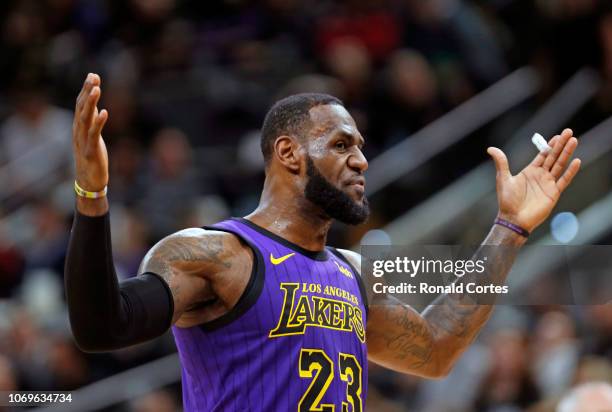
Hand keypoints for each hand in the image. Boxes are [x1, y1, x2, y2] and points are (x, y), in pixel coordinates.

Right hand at [72, 73, 108, 192]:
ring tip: (97, 89)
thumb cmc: (92, 156)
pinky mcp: (90, 150)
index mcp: (79, 126)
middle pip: (81, 107)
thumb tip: (97, 105)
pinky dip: (99, 123)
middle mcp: (78, 131)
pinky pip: (94, 134)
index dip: (86, 89)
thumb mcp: (93, 135)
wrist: (89, 180)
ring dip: (91, 103)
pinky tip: (105, 112)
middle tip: (93, 76)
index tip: (93, 75)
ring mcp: (83, 140)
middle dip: (87, 91)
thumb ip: (93, 120)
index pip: (80, 104)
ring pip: (85, 118)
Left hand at [487, 128, 580, 232]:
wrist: (514, 218)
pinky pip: (564, 180)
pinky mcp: (554, 193)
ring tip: (574, 140)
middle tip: (569, 131)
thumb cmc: (507, 200)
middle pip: (553, 157)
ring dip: (567, 153)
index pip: (542, 155)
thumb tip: (490, 149)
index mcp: (530, 171)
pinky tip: (577, 161)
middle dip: (561, 145)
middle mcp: (540, 176)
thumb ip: (501, 162)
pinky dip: (570, 171)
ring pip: (560, 165)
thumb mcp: (503, 178)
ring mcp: (548, 184)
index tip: (557, 135)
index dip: (550, 145)